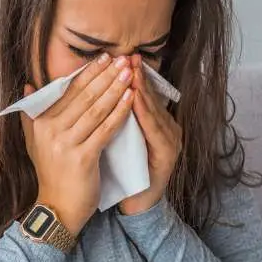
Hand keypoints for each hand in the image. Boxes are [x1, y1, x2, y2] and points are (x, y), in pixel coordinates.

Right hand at [20, 54, 134, 232]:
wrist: (58, 209)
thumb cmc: (52, 174)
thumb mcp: (36, 142)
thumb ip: (32, 114)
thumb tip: (28, 84)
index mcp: (42, 123)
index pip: (68, 90)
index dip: (88, 72)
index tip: (105, 57)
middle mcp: (51, 130)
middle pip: (84, 96)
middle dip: (105, 75)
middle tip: (122, 58)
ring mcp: (66, 144)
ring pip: (95, 109)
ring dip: (114, 88)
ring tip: (129, 73)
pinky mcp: (83, 157)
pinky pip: (105, 129)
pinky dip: (119, 112)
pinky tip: (131, 98)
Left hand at [118, 57, 181, 215]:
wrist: (134, 204)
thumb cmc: (122, 171)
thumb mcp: (115, 138)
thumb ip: (110, 117)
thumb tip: (91, 92)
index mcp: (153, 123)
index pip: (141, 95)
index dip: (130, 76)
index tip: (117, 57)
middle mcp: (166, 128)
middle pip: (151, 98)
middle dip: (138, 77)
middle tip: (127, 56)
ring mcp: (170, 141)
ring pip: (155, 111)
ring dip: (144, 91)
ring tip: (131, 73)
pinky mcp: (168, 155)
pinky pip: (156, 131)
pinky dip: (146, 115)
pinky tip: (137, 102)